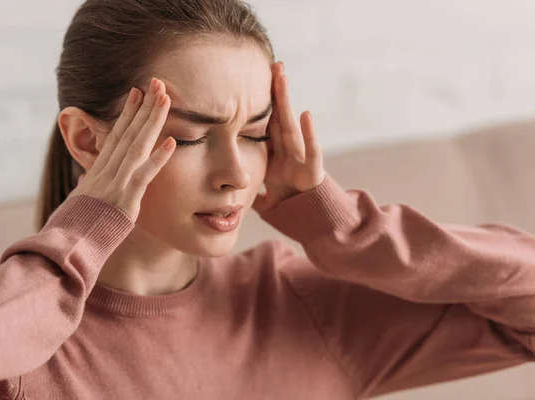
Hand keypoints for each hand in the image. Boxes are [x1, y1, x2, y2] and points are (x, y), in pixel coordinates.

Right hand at [68, 78, 175, 219]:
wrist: (66, 246)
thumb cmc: (73, 228)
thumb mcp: (79, 202)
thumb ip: (86, 187)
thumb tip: (85, 178)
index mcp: (98, 171)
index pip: (115, 136)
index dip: (128, 114)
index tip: (137, 93)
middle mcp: (106, 172)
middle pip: (128, 133)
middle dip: (143, 107)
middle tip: (157, 83)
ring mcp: (116, 183)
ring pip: (136, 146)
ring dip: (152, 122)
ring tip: (166, 100)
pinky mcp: (125, 200)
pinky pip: (144, 175)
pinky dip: (158, 159)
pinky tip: (172, 142)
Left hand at [252, 62, 325, 213]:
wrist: (313, 224)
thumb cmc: (289, 206)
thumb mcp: (262, 192)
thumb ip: (247, 184)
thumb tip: (224, 185)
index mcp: (275, 155)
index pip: (264, 125)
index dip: (257, 105)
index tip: (247, 81)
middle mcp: (288, 153)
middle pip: (278, 118)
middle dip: (274, 92)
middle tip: (270, 64)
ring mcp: (301, 161)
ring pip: (292, 127)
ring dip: (287, 102)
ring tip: (282, 77)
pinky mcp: (314, 174)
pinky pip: (312, 153)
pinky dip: (310, 135)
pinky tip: (306, 115)